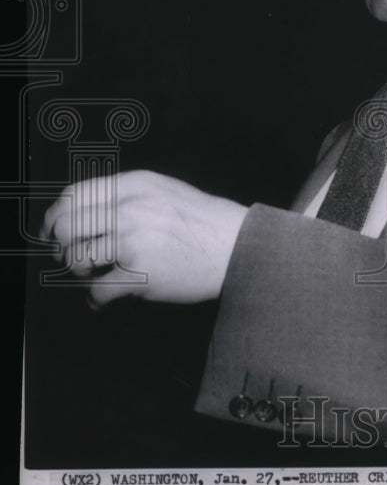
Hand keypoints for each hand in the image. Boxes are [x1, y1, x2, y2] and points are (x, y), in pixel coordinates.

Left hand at [40, 170, 246, 306]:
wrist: (237, 247)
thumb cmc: (204, 222)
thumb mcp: (164, 190)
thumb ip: (127, 195)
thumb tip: (85, 211)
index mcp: (134, 185)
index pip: (73, 194)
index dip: (55, 216)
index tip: (52, 232)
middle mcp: (129, 208)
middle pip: (66, 226)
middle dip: (62, 247)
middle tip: (75, 258)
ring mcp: (133, 241)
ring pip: (76, 258)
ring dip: (81, 273)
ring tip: (97, 276)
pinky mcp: (140, 274)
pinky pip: (97, 290)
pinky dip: (96, 300)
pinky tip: (104, 300)